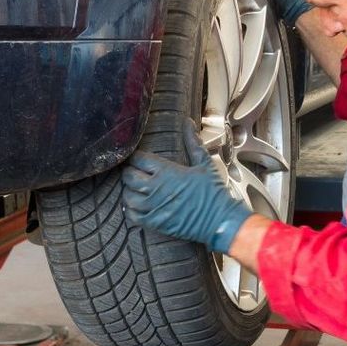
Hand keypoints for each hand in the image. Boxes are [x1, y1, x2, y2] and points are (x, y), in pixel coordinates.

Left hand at [121, 125, 252, 253]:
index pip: (138, 159)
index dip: (135, 157)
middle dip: (129, 172)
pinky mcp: (154, 222)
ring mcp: (153, 207)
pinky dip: (131, 209)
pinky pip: (132, 215)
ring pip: (127, 195)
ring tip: (136, 188)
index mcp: (166, 171)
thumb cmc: (212, 192)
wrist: (219, 220)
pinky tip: (137, 205)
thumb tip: (188, 122)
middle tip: (134, 172)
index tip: (138, 157)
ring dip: (129, 190)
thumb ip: (192, 143)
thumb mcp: (204, 164)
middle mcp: (155, 188)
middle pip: (129, 176)